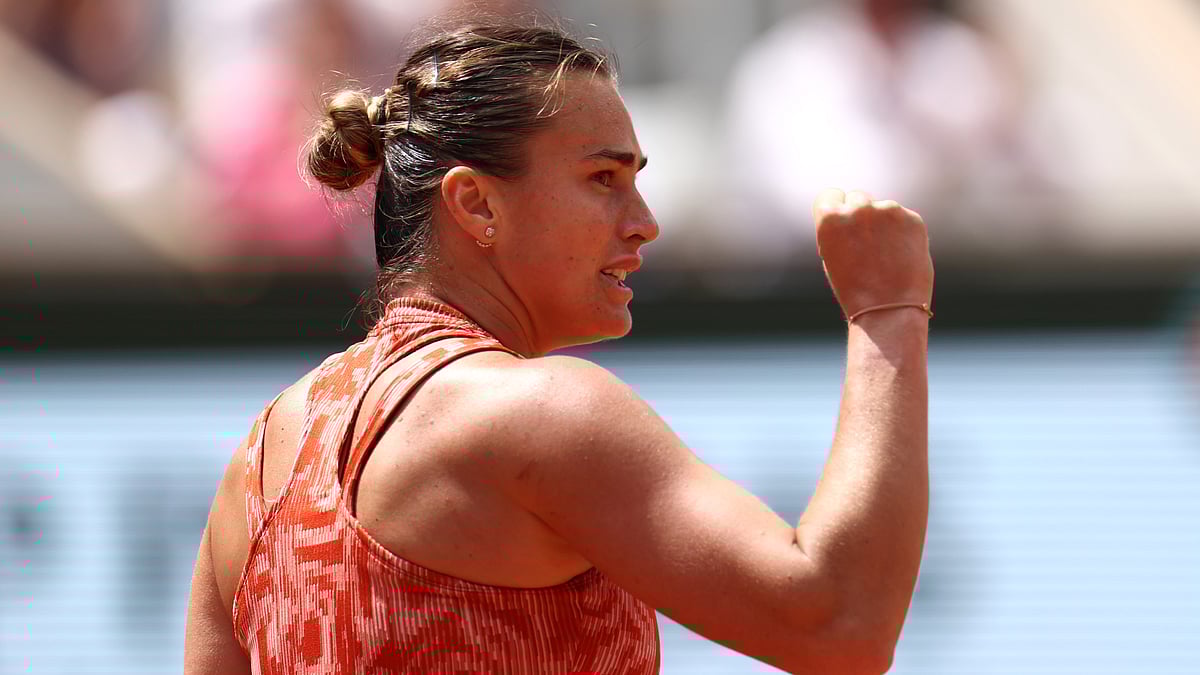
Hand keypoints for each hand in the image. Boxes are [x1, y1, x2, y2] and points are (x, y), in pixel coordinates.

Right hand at [812, 189, 933, 319]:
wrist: (888, 309)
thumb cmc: (854, 288)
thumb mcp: (832, 254)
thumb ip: (839, 228)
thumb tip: (851, 211)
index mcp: (830, 217)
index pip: (830, 195)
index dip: (836, 211)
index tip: (842, 225)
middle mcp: (858, 208)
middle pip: (857, 197)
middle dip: (860, 215)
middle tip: (865, 244)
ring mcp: (888, 210)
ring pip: (882, 208)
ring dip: (883, 223)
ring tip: (884, 255)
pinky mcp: (912, 218)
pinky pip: (903, 218)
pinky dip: (902, 232)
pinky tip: (900, 255)